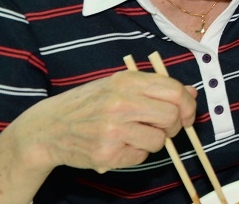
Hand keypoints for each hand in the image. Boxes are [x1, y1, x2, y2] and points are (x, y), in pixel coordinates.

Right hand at [14, 70, 194, 174]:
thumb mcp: (119, 85)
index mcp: (127, 81)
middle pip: (171, 116)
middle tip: (164, 127)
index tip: (188, 114)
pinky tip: (120, 145)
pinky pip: (140, 156)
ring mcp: (112, 130)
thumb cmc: (88, 104)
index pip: (174, 91)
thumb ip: (154, 86)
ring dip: (154, 141)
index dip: (188, 104)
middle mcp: (120, 103)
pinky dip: (136, 153)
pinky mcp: (106, 154)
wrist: (47, 128)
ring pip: (158, 140)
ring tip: (136, 135)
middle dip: (174, 125)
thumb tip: (190, 92)